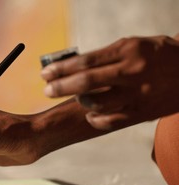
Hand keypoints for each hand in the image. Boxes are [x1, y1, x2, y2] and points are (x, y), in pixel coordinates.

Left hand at [41, 35, 178, 129]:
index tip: (45, 74)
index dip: (61, 69)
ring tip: (78, 98)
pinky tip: (91, 114)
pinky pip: (110, 121)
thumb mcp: (133, 46)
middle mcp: (132, 72)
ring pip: (97, 103)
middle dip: (61, 87)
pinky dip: (95, 119)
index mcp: (128, 51)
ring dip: (81, 102)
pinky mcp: (141, 113)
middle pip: (86, 82)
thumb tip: (72, 66)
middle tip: (47, 91)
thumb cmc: (157, 55)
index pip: (85, 61)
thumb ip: (105, 56)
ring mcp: (137, 95)